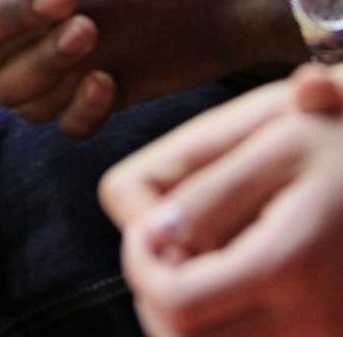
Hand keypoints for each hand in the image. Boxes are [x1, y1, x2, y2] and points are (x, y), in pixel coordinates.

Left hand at [101, 66, 342, 334]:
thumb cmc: (342, 146)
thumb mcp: (278, 145)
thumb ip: (209, 194)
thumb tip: (155, 234)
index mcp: (290, 264)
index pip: (178, 303)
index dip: (141, 264)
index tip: (149, 226)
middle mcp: (312, 319)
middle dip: (155, 291)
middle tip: (163, 246)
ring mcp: (324, 335)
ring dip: (184, 310)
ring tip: (192, 260)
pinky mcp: (328, 335)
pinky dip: (222, 321)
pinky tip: (223, 279)